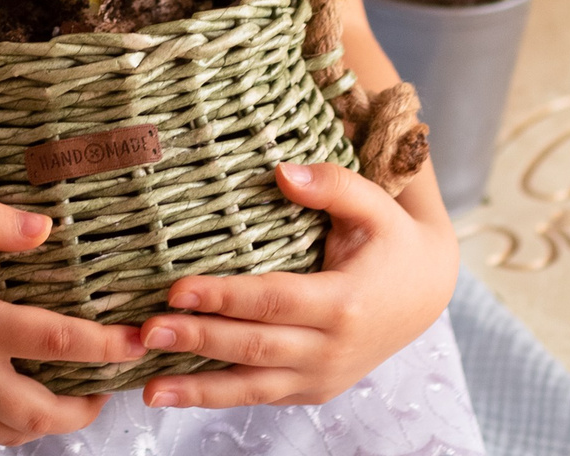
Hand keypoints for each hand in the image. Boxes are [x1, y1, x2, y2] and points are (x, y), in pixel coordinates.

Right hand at [0, 201, 144, 446]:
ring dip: (49, 421)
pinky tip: (16, 403)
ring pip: (12, 431)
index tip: (138, 340)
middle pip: (41, 413)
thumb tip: (47, 229)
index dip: (105, 346)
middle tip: (108, 386)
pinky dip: (7, 428)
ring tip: (71, 397)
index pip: (55, 343)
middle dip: (85, 407)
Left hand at [134, 162, 457, 408]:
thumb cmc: (392, 240)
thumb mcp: (374, 204)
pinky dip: (218, 397)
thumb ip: (332, 184)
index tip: (175, 289)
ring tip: (148, 389)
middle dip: (197, 340)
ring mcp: (323, 377)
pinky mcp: (314, 390)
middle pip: (253, 348)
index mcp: (344, 303)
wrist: (425, 293)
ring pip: (252, 387)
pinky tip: (176, 392)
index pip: (273, 301)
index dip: (223, 297)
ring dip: (197, 389)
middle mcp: (332, 350)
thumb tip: (282, 172)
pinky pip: (261, 396)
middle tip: (144, 332)